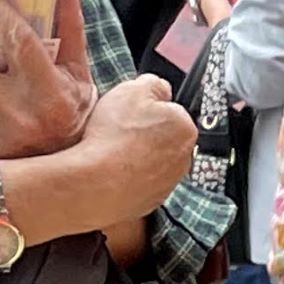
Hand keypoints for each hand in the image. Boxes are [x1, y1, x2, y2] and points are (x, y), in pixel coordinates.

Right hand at [69, 75, 200, 223]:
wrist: (98, 183)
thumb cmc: (114, 137)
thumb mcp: (132, 90)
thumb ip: (153, 84)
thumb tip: (160, 88)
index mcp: (185, 128)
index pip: (170, 110)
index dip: (147, 108)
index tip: (131, 111)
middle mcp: (184, 157)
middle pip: (162, 136)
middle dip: (143, 132)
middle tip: (119, 130)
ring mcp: (169, 182)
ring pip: (151, 159)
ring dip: (135, 154)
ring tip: (112, 150)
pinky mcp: (152, 199)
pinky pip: (140, 180)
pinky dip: (129, 175)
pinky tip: (112, 169)